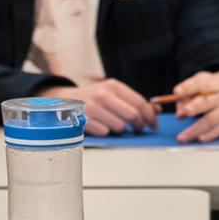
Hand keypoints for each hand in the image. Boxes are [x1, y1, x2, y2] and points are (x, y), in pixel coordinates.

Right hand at [40, 79, 155, 134]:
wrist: (62, 100)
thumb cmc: (91, 98)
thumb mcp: (112, 93)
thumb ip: (133, 101)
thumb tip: (157, 110)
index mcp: (112, 86)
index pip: (140, 103)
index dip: (150, 116)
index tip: (153, 125)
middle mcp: (102, 95)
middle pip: (132, 115)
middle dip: (138, 125)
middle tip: (136, 129)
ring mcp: (91, 108)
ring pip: (119, 126)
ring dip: (119, 129)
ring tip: (112, 125)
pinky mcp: (82, 120)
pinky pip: (104, 132)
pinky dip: (104, 132)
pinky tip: (99, 126)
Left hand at [173, 70, 218, 141]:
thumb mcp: (209, 84)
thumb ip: (190, 94)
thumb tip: (179, 112)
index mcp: (218, 82)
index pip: (202, 83)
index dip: (188, 87)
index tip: (177, 92)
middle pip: (208, 101)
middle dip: (196, 106)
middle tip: (186, 111)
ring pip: (211, 119)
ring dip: (195, 129)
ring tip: (181, 137)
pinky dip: (210, 134)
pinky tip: (199, 138)